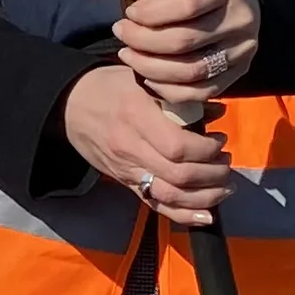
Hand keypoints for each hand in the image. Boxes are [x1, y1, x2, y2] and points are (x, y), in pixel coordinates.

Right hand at [64, 64, 232, 226]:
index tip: (220, 140)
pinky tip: (207, 215)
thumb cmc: (108, 86)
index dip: (206, 150)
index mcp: (135, 117)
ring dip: (205, 196)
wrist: (68, 105)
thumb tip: (217, 114)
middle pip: (178, 175)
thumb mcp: (142, 79)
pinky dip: (184, 215)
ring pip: (170, 196)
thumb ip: (180, 98)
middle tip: (226, 161)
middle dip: (212, 173)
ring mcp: (126, 170)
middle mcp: (130, 148)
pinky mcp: (125, 183)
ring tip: (224, 184)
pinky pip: (156, 205)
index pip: (178, 147)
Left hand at [84, 0, 262, 113]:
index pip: (186, 5)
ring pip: (192, 71)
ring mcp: (243, 49)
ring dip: (151, 68)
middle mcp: (241, 18)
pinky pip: (201, 92)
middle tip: (121, 35)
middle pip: (184, 41)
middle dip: (143, 42)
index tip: (128, 14)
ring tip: (128, 55)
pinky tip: (148, 77)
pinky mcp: (240, 71)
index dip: (150, 15)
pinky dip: (169, 89)